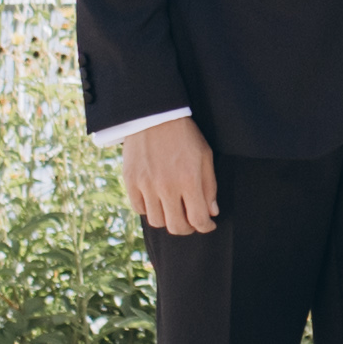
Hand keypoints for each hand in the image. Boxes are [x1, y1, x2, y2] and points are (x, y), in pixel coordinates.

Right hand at [119, 115, 219, 237]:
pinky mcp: (130, 181)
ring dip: (167, 219)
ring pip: (156, 221)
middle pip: (176, 226)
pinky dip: (149, 210)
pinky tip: (156, 200)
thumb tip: (211, 213)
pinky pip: (139, 209)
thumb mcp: (204, 156)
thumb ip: (209, 186)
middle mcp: (166, 186)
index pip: (198, 219)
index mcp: (189, 180)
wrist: (155, 115)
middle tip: (191, 221)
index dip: (206, 227)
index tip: (208, 224)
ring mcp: (146, 185)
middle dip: (187, 228)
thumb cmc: (184, 135)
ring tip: (173, 209)